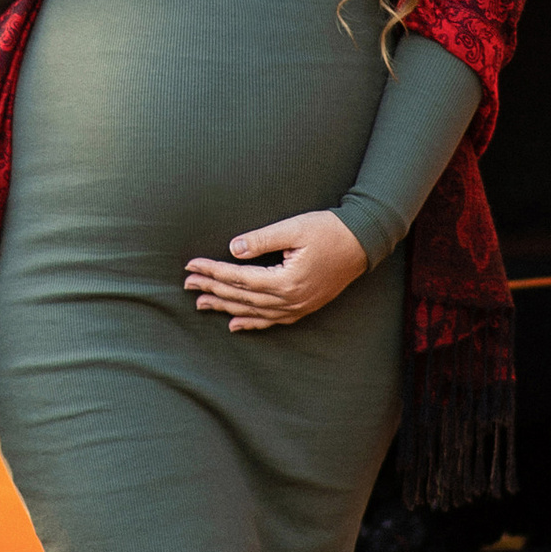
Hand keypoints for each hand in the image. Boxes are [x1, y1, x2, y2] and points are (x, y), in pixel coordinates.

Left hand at [186, 210, 369, 331]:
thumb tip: (233, 250)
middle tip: (187, 284)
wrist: (363, 242)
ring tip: (202, 303)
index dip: (213, 271)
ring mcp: (298, 307)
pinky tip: (235, 323)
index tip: (192, 265)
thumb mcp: (294, 228)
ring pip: (253, 312)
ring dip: (225, 307)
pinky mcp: (304, 307)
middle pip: (242, 297)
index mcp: (285, 281)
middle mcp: (290, 300)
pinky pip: (272, 320)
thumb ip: (262, 239)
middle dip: (212, 289)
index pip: (239, 278)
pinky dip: (251, 322)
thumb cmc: (329, 230)